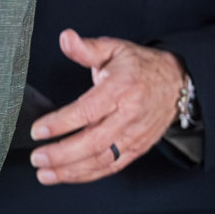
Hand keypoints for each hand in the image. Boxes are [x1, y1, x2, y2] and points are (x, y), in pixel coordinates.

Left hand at [29, 31, 185, 184]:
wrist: (177, 83)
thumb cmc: (141, 67)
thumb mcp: (113, 49)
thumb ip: (86, 48)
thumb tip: (66, 38)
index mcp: (121, 89)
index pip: (88, 111)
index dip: (61, 123)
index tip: (38, 130)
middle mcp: (129, 116)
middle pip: (94, 141)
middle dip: (62, 153)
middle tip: (37, 157)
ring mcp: (134, 135)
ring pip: (102, 159)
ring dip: (71, 170)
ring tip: (45, 173)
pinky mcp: (137, 148)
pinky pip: (111, 166)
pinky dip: (87, 174)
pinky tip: (66, 175)